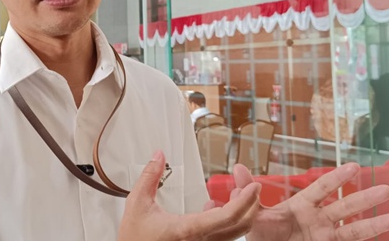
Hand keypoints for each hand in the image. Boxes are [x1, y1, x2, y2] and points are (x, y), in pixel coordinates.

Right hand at [118, 151, 261, 240]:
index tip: (253, 187)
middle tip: (250, 188)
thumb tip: (158, 156)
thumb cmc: (135, 239)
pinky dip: (226, 223)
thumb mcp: (137, 204)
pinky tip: (212, 210)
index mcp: (188, 230)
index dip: (245, 201)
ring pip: (233, 234)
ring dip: (239, 214)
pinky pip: (221, 238)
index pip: (227, 216)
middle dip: (250, 206)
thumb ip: (149, 177)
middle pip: (239, 227)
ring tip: (234, 196)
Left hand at [231, 163, 388, 240]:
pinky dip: (367, 237)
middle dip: (365, 198)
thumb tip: (237, 169)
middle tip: (386, 188)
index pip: (321, 188)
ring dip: (373, 223)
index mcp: (301, 205)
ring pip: (353, 228)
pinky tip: (384, 232)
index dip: (336, 178)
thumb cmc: (261, 234)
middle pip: (344, 206)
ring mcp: (325, 235)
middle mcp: (318, 219)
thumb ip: (248, 192)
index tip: (354, 166)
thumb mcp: (253, 214)